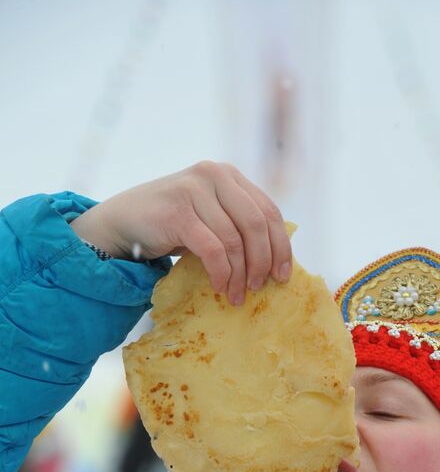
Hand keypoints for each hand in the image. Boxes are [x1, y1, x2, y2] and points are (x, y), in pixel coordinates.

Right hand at [69, 161, 291, 303]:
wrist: (123, 221)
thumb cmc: (173, 225)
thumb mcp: (211, 217)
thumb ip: (238, 225)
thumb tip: (276, 260)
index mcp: (229, 175)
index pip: (268, 211)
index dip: (280, 246)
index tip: (283, 275)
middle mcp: (214, 174)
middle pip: (256, 225)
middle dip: (262, 262)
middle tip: (260, 287)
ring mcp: (194, 189)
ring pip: (234, 240)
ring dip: (239, 275)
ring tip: (237, 296)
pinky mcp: (178, 211)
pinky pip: (212, 249)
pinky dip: (220, 273)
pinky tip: (219, 286)